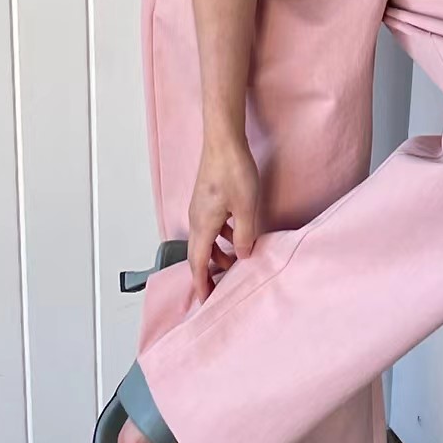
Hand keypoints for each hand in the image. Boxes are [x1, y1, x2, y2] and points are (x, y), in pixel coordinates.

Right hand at [187, 133, 261, 302]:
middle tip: (219, 288)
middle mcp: (197, 219)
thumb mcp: (246, 208)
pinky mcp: (207, 198)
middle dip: (207, 272)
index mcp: (203, 226)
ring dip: (216, 253)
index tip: (205, 302)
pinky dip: (219, 237)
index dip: (202, 284)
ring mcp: (200, 207)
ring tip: (233, 263)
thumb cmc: (234, 172)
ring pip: (205, 239)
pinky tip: (236, 235)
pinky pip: (210, 226)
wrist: (223, 140)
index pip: (198, 264)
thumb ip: (244, 235)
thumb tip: (242, 256)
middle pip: (199, 254)